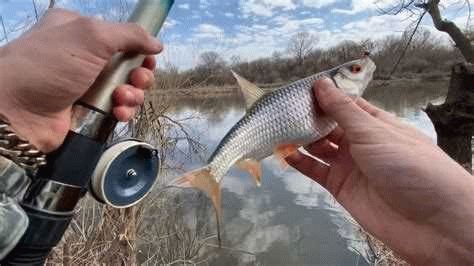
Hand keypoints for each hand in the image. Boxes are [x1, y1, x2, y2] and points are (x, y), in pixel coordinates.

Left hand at [0, 9, 161, 151]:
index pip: (120, 38)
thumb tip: (157, 43)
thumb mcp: (91, 36)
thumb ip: (129, 34)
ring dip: (132, 95)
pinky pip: (117, 109)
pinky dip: (123, 111)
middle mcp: (83, 57)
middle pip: (128, 65)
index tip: (147, 59)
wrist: (15, 111)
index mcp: (79, 31)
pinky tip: (118, 113)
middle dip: (139, 74)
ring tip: (121, 99)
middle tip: (137, 80)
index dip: (138, 49)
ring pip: (126, 89)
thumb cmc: (49, 65)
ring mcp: (85, 86)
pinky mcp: (87, 110)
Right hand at [286, 78, 473, 263]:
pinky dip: (299, 162)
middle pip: (329, 125)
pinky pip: (315, 170)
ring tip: (280, 128)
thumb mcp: (374, 132)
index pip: (346, 104)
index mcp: (375, 124)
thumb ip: (343, 110)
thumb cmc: (409, 166)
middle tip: (285, 108)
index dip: (325, 95)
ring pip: (319, 147)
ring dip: (301, 138)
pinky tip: (285, 152)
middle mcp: (361, 142)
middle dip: (309, 117)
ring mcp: (349, 165)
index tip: (301, 87)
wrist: (428, 221)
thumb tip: (322, 83)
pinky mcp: (340, 186)